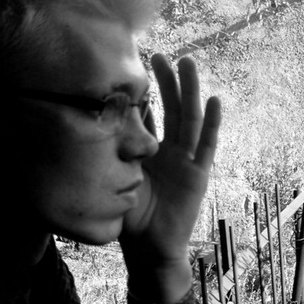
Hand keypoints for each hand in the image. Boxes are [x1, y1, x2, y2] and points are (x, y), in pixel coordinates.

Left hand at [119, 54, 220, 295]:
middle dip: (167, 82)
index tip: (135, 65)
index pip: (148, 115)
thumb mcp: (116, 179)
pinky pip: (206, 146)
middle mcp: (170, 152)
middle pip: (171, 109)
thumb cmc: (130, 218)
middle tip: (160, 55)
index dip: (144, 91)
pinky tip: (214, 100)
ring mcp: (186, 161)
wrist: (148, 249)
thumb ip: (112, 155)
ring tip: (187, 63)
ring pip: (190, 119)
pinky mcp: (198, 174)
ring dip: (189, 92)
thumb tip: (89, 127)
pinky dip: (212, 123)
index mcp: (149, 152)